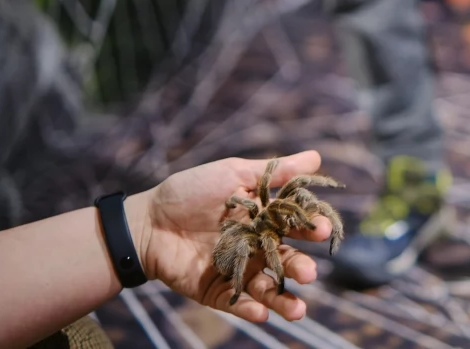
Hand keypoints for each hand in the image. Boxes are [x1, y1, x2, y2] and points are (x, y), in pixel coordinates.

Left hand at [125, 151, 329, 321]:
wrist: (147, 220)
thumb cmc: (190, 192)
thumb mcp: (234, 174)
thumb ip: (275, 171)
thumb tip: (317, 157)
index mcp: (265, 221)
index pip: (296, 226)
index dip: (311, 228)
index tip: (323, 227)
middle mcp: (258, 248)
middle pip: (287, 262)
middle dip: (301, 268)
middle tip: (309, 273)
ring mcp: (239, 271)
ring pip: (268, 288)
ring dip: (285, 300)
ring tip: (297, 310)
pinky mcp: (218, 291)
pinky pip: (237, 302)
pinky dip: (249, 309)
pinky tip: (260, 312)